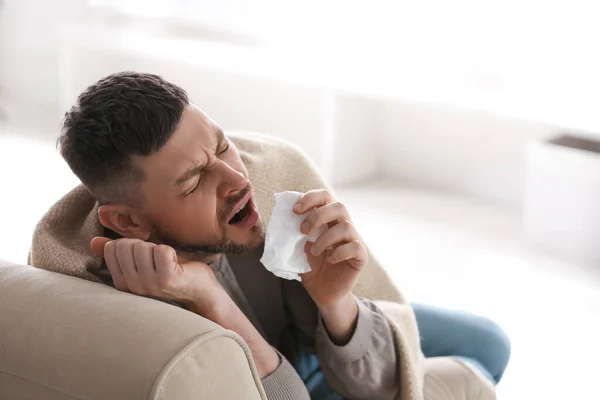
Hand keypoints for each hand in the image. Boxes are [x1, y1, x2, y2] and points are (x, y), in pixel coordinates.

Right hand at [90, 237, 222, 313]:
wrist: (200, 291)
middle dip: (146, 245)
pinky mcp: (166, 280)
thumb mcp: (143, 262)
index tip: (147, 256)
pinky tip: (177, 265)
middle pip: (127, 245)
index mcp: (122, 283)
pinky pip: (162, 250)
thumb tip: (95, 241)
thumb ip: (119, 253)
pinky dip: (171, 251)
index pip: (112, 248)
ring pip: (144, 247)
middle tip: (159, 260)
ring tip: (169, 263)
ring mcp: (149, 285)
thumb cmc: (172, 273)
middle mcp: (132, 287)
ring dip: (160, 249)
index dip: (132, 244)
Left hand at [294, 189, 367, 308]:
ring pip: (346, 226)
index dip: (311, 198)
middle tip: (302, 230)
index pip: (324, 196)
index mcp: (329, 218)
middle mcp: (344, 225)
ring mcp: (354, 240)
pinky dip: (339, 252)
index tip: (295, 210)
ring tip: (313, 251)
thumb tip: (282, 220)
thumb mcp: (297, 248)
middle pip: (339, 206)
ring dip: (325, 238)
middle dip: (318, 216)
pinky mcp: (360, 256)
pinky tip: (330, 260)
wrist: (322, 292)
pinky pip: (355, 247)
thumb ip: (293, 233)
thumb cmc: (311, 266)